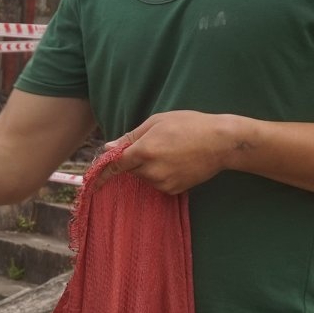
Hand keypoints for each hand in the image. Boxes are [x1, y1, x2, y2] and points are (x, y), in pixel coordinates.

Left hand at [107, 111, 247, 195]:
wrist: (222, 143)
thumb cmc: (190, 125)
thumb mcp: (158, 122)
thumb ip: (131, 137)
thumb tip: (108, 148)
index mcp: (144, 151)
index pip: (115, 164)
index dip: (103, 170)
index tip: (91, 180)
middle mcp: (151, 171)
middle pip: (131, 169)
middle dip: (135, 160)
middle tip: (155, 145)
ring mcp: (163, 183)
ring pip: (145, 177)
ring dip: (149, 167)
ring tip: (171, 151)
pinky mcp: (174, 190)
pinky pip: (158, 184)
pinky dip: (162, 175)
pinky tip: (178, 162)